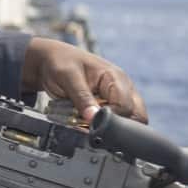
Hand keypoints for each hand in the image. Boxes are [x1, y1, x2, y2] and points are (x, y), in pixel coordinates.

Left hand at [21, 37, 147, 123]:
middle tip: (89, 125)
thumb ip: (81, 97)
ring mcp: (118, 98)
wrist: (51, 61)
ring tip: (85, 121)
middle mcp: (123, 88)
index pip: (126, 107)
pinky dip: (101, 126)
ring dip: (107, 127)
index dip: (109, 119)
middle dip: (115, 126)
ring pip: (127, 122)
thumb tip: (93, 118)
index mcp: (116, 77)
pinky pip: (114, 123)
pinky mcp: (111, 106)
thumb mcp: (67, 77)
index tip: (90, 122)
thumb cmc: (60, 63)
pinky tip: (85, 121)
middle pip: (136, 117)